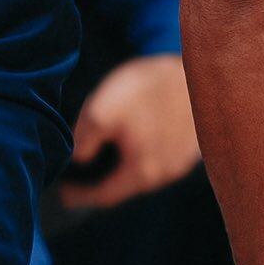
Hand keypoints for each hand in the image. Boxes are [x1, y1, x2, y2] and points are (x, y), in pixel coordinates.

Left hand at [61, 54, 199, 209]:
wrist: (199, 68)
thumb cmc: (148, 89)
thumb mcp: (102, 110)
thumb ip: (85, 140)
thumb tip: (78, 159)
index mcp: (142, 171)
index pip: (105, 196)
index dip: (82, 196)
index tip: (63, 193)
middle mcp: (165, 173)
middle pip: (126, 185)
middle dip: (101, 181)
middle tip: (80, 173)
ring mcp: (181, 161)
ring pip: (144, 171)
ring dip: (122, 167)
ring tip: (103, 154)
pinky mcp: (191, 145)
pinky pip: (159, 158)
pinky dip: (140, 154)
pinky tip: (132, 137)